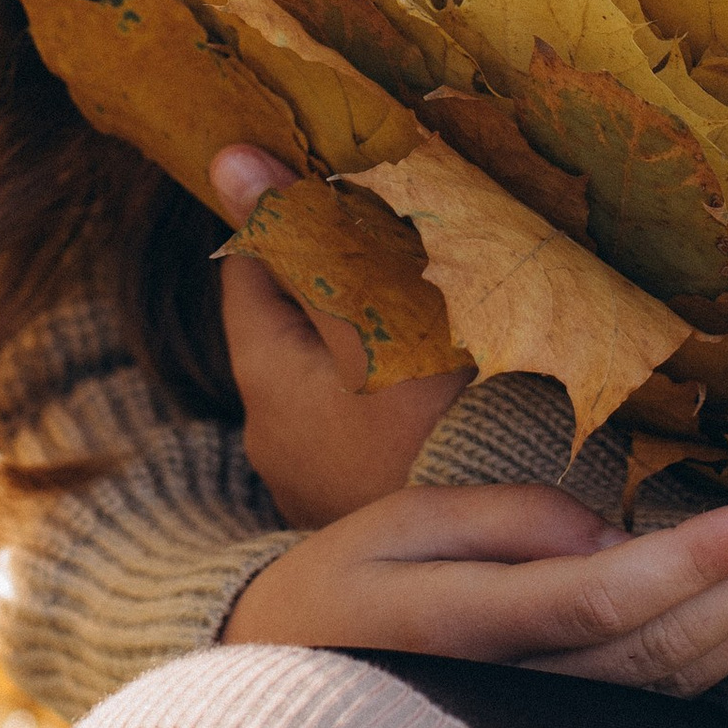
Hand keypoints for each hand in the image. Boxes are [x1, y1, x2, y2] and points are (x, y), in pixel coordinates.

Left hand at [213, 146, 467, 527]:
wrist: (499, 569)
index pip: (250, 269)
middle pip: (296, 321)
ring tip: (436, 299)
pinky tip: (450, 380)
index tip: (330, 176)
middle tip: (400, 227)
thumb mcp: (376, 318)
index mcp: (266, 383)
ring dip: (372, 334)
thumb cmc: (443, 432)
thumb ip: (306, 241)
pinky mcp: (368, 505)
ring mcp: (321, 480)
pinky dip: (395, 389)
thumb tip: (228, 158)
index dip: (284, 217)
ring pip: (337, 372)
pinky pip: (368, 422)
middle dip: (338, 272)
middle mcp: (276, 438)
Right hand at [224, 479, 727, 698]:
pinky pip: (674, 708)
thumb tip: (602, 533)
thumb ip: (491, 523)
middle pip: (661, 650)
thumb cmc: (336, 600)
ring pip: (681, 688)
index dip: (685, 566)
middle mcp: (515, 707)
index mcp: (452, 635)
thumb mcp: (384, 531)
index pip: (590, 604)